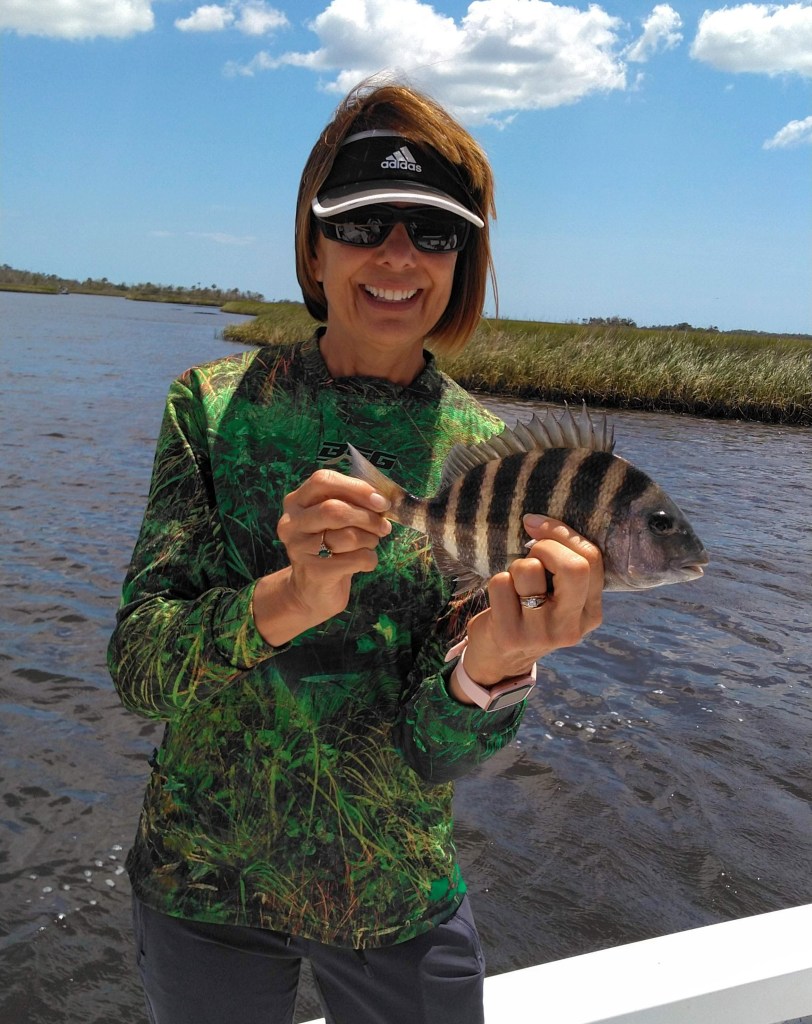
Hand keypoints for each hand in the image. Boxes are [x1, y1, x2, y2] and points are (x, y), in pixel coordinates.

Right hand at [253, 468, 390, 644]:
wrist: (312, 589)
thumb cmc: (330, 546)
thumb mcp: (335, 520)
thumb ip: (352, 503)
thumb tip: (382, 498)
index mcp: (296, 501)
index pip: (323, 480)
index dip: (356, 488)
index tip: (380, 501)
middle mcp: (291, 522)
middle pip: (334, 509)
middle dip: (368, 517)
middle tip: (384, 526)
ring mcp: (299, 548)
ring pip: (348, 536)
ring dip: (370, 539)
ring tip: (371, 543)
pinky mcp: (314, 572)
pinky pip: (355, 559)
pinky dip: (370, 559)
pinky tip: (365, 562)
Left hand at [456, 514, 602, 690]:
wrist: (501, 661)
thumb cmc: (531, 614)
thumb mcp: (559, 597)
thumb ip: (562, 565)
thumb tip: (535, 522)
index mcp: (591, 613)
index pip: (592, 559)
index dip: (563, 533)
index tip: (537, 525)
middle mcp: (571, 627)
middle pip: (573, 567)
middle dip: (545, 547)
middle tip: (531, 554)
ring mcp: (541, 634)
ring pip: (528, 569)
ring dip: (516, 566)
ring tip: (516, 584)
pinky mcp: (510, 635)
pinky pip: (500, 582)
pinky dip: (496, 582)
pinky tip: (501, 600)